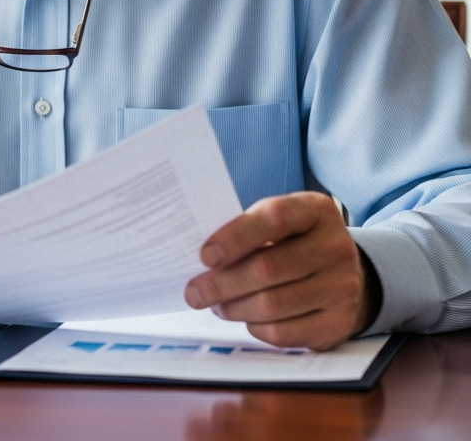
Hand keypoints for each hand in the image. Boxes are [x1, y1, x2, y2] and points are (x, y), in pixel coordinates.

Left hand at [184, 192, 373, 350]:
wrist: (348, 272)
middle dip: (222, 283)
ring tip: (216, 305)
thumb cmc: (297, 241)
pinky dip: (257, 328)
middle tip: (195, 292)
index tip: (205, 256)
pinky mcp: (339, 323)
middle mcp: (335, 247)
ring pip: (273, 305)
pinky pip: (286, 333)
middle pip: (267, 268)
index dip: (234, 237)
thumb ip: (249, 231)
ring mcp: (342, 287)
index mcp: (316, 210)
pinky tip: (245, 319)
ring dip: (234, 308)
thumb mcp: (281, 221)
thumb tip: (205, 260)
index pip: (273, 218)